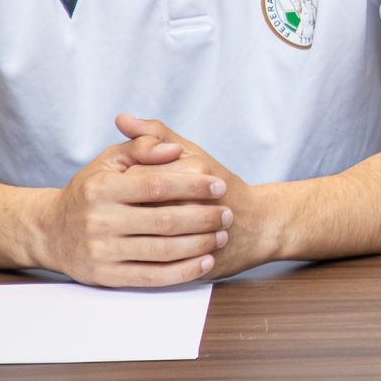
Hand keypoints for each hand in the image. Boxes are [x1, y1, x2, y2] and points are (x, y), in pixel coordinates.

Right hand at [30, 138, 228, 286]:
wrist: (50, 232)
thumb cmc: (88, 191)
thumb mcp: (107, 162)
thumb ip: (141, 148)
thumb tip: (173, 148)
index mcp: (101, 188)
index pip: (156, 185)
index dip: (192, 185)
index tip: (220, 185)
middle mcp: (99, 220)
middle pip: (164, 221)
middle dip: (204, 218)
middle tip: (228, 214)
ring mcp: (102, 251)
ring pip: (162, 251)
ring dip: (199, 244)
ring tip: (222, 236)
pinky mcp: (106, 277)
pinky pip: (152, 277)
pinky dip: (183, 272)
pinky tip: (205, 262)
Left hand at [114, 114, 283, 276]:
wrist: (259, 225)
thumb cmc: (221, 184)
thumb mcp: (191, 152)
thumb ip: (155, 135)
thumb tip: (121, 118)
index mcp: (190, 170)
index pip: (136, 175)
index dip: (122, 182)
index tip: (121, 187)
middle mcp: (193, 199)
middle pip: (137, 206)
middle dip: (125, 211)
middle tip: (121, 211)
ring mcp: (196, 231)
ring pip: (145, 236)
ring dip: (133, 234)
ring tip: (131, 229)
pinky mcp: (197, 258)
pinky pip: (159, 262)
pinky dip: (146, 257)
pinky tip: (142, 249)